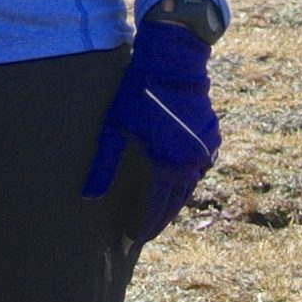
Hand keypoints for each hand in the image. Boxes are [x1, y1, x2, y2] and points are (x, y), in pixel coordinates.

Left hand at [81, 21, 218, 246]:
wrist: (175, 60)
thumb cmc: (139, 91)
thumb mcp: (115, 127)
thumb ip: (104, 165)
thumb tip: (88, 196)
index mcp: (169, 165)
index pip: (155, 210)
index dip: (141, 228)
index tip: (128, 241)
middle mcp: (192, 164)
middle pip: (174, 204)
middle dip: (157, 221)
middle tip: (141, 234)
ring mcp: (206, 152)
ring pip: (189, 188)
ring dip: (172, 201)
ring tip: (155, 212)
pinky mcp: (213, 139)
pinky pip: (198, 169)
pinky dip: (184, 180)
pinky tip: (172, 183)